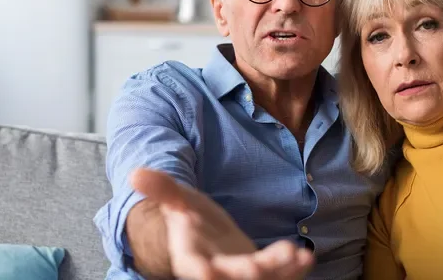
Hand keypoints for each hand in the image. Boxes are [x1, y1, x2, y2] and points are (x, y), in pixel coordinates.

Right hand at [130, 168, 313, 279]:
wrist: (209, 237)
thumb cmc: (191, 220)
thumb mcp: (179, 202)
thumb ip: (163, 190)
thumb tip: (135, 172)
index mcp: (192, 258)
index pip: (196, 269)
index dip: (204, 272)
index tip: (210, 271)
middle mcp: (217, 272)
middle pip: (232, 278)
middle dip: (249, 272)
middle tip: (263, 262)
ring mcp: (240, 275)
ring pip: (260, 279)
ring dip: (279, 271)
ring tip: (298, 256)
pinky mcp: (261, 273)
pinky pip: (278, 275)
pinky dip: (293, 270)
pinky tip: (307, 258)